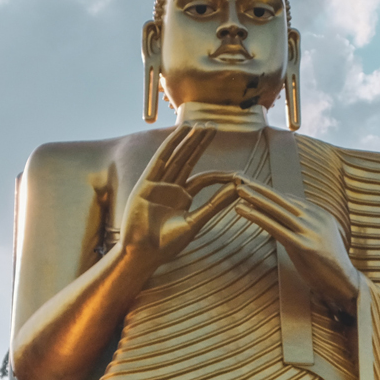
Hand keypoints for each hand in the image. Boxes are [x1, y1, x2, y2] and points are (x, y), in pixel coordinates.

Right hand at [120, 125, 239, 266]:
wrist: (143, 253)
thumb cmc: (167, 244)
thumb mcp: (195, 223)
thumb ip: (214, 205)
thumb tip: (236, 190)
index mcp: (182, 198)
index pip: (203, 179)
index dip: (219, 174)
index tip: (237, 173)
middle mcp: (170, 188)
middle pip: (188, 160)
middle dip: (200, 144)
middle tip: (213, 127)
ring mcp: (158, 184)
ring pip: (176, 157)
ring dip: (187, 140)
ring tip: (201, 126)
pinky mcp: (146, 183)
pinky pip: (160, 160)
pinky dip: (170, 145)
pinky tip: (181, 133)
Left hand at [230, 177, 361, 312]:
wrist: (345, 283)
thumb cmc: (327, 265)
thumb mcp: (315, 239)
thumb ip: (301, 226)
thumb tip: (282, 217)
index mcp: (319, 214)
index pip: (288, 198)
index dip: (267, 190)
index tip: (249, 182)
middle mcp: (315, 218)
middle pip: (281, 199)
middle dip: (259, 188)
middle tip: (239, 177)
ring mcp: (310, 231)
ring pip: (277, 210)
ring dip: (256, 199)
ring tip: (238, 190)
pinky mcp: (304, 246)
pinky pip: (276, 228)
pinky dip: (257, 217)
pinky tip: (243, 210)